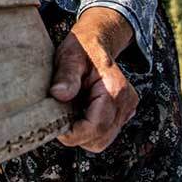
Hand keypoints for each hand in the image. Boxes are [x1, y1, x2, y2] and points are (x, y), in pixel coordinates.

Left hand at [50, 7, 138, 153]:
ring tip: (69, 112)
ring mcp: (126, 109)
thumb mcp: (69, 56)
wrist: (96, 41)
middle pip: (100, 140)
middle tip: (59, 118)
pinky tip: (78, 112)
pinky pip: (104, 133)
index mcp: (115, 89)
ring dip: (82, 133)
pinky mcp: (121, 113)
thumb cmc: (82, 47)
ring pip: (102, 140)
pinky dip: (88, 129)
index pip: (96, 127)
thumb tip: (59, 95)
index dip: (73, 134)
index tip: (56, 128)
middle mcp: (125, 102)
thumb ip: (66, 76)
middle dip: (77, 135)